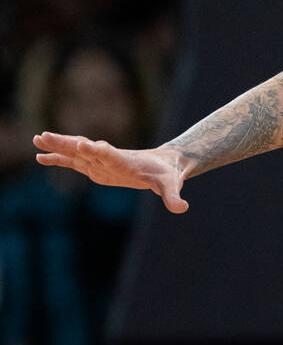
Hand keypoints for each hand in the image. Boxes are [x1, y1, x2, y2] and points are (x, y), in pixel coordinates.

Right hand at [32, 132, 189, 212]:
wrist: (165, 163)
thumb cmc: (167, 175)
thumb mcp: (170, 186)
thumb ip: (173, 197)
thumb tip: (182, 208)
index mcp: (126, 162)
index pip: (111, 155)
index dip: (98, 151)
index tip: (84, 143)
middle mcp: (110, 159)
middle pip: (86, 149)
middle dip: (67, 143)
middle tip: (47, 136)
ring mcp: (101, 162)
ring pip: (76, 152)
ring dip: (58, 146)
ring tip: (37, 139)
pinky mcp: (96, 166)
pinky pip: (74, 161)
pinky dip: (59, 158)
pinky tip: (40, 156)